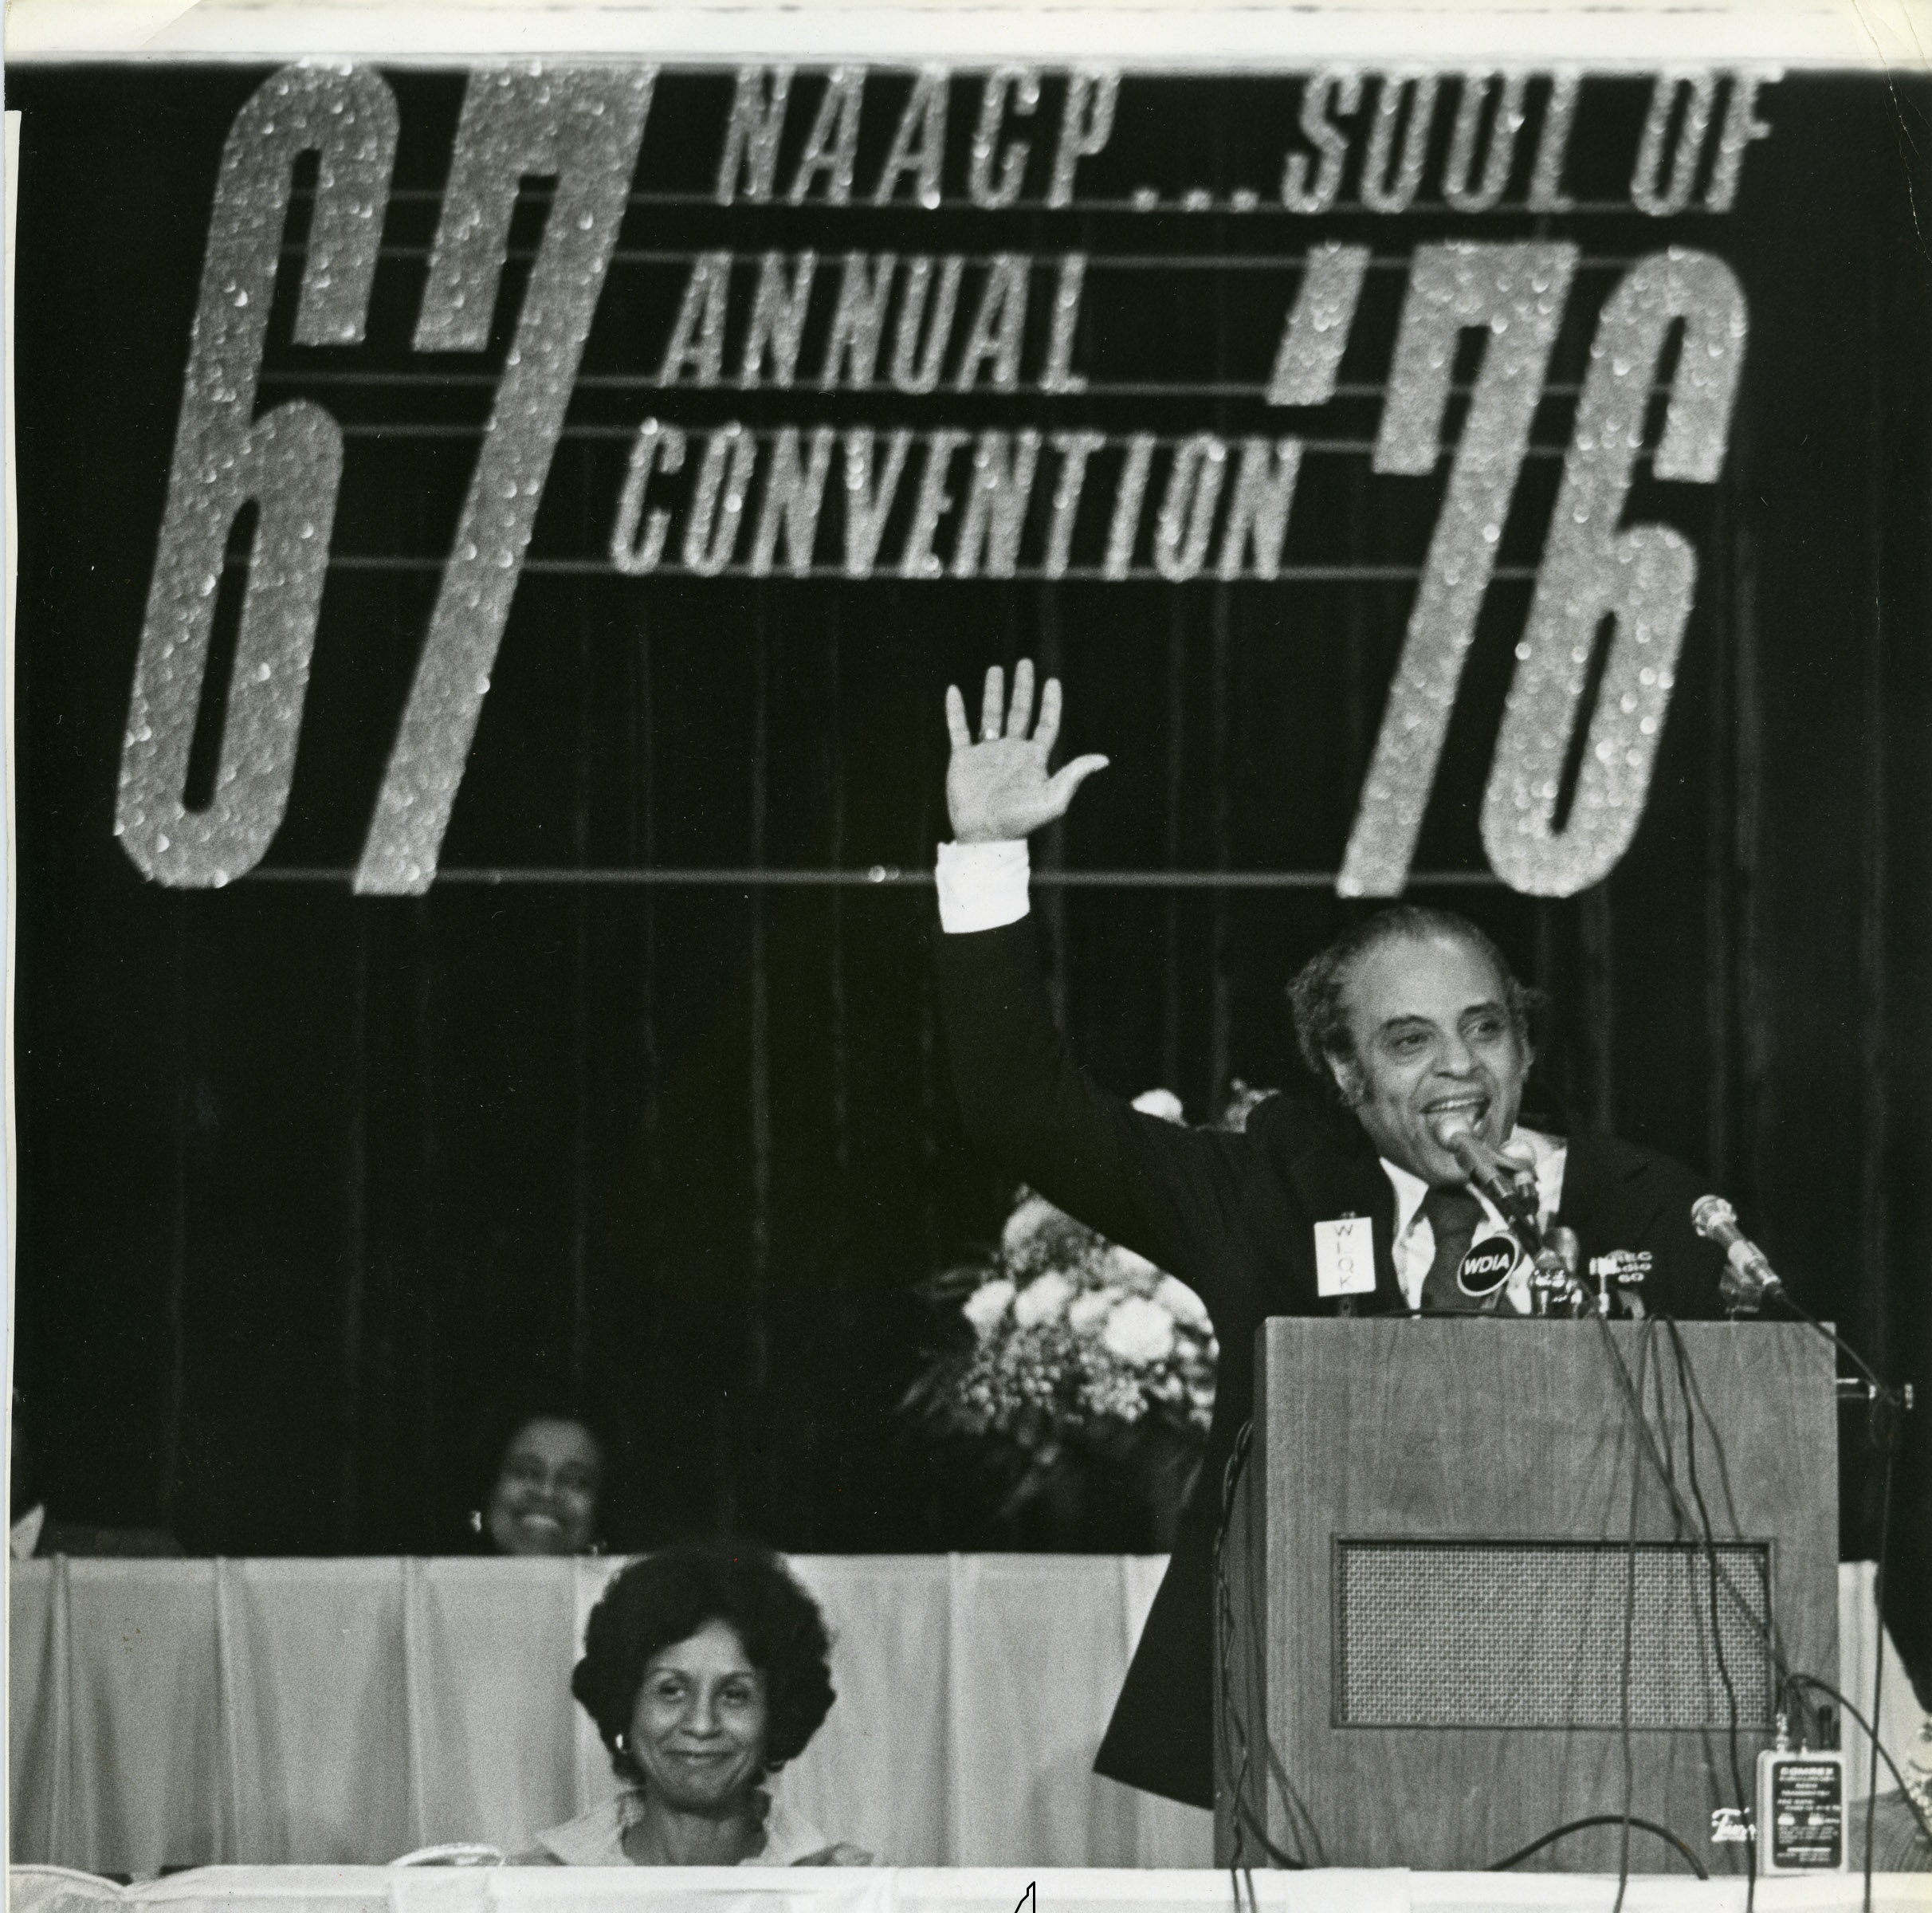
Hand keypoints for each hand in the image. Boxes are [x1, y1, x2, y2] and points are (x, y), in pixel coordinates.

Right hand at [944, 659, 1108, 842]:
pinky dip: (955, 710)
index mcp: (1033, 759)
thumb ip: (1074, 775)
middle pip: (1020, 712)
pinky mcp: (963, 759)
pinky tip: (954, 689)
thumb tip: (1103, 759)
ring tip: (996, 669)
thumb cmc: (1021, 821)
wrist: (984, 836)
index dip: (1050, 703)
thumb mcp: (1053, 799)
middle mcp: (1011, 751)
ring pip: (991, 715)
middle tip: (1025, 663)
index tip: (1052, 682)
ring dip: (993, 692)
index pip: (1046, 724)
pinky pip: (958, 728)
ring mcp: (987, 754)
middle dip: (1023, 688)